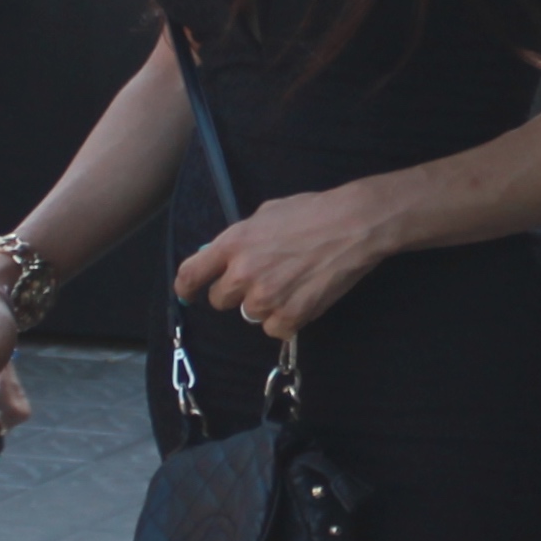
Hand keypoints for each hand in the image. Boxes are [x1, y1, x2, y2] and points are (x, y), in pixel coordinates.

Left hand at [177, 186, 393, 338]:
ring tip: (290, 285)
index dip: (186, 288)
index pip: (191, 274)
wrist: (353, 225)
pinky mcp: (292, 315)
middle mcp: (243, 273)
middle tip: (262, 280)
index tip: (189, 294)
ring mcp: (267, 297)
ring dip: (265, 306)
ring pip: (250, 315)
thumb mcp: (266, 214)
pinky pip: (275, 329)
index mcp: (233, 243)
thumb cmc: (313, 212)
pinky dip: (286, 320)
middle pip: (220, 300)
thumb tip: (228, 257)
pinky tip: (302, 299)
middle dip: (236, 293)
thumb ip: (241, 239)